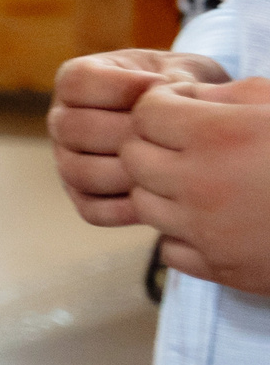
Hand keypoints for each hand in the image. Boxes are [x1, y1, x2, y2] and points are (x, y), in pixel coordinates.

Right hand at [49, 49, 228, 224]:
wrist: (192, 128)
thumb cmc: (185, 93)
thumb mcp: (184, 72)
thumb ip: (177, 78)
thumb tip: (171, 92)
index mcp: (76, 81)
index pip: (76, 83)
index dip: (118, 86)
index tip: (161, 87)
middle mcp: (62, 121)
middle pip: (73, 129)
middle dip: (126, 133)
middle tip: (168, 134)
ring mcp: (68, 161)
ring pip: (78, 173)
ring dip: (126, 172)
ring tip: (168, 166)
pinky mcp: (83, 197)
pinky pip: (92, 210)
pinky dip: (126, 208)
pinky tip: (162, 193)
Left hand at [125, 76, 269, 292]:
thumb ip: (230, 95)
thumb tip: (183, 98)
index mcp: (217, 136)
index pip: (146, 113)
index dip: (162, 104)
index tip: (185, 107)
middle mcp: (200, 184)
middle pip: (134, 158)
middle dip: (152, 144)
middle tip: (184, 141)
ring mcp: (207, 231)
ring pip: (144, 204)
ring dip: (162, 189)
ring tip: (200, 179)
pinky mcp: (221, 269)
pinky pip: (169, 248)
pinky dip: (182, 233)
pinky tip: (214, 219)